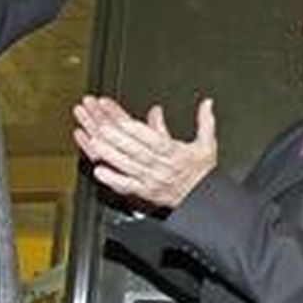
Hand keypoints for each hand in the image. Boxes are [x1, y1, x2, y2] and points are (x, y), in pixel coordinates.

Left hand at [73, 95, 217, 207]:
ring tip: (95, 142)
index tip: (121, 118)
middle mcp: (161, 166)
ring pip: (128, 166)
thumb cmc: (201, 171)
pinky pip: (127, 186)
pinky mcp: (145, 192)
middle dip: (117, 138)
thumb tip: (207, 103)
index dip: (135, 127)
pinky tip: (99, 171)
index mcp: (174, 152)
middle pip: (136, 150)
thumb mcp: (207, 144)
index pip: (152, 137)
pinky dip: (112, 179)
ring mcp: (151, 179)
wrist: (203, 198)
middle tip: (101, 126)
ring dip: (110, 154)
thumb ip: (205, 121)